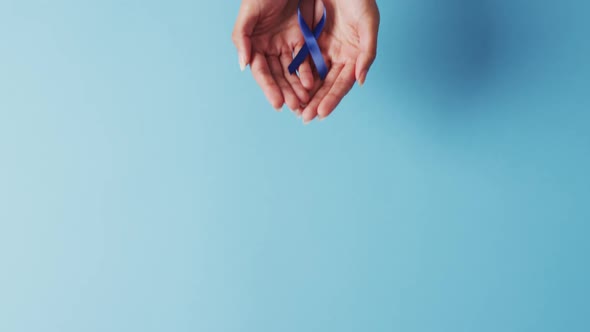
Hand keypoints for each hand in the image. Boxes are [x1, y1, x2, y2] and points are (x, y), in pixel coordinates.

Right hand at [232, 0, 316, 111]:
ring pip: (292, 71)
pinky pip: (306, 59)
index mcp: (254, 44)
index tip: (278, 103)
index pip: (261, 72)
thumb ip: (242, 38)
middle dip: (286, 92)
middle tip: (296, 107)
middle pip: (278, 75)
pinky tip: (314, 83)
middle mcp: (269, 48)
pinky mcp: (302, 39)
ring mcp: (286, 44)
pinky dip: (310, 72)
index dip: (269, 88)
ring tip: (306, 101)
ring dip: (298, 87)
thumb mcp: (250, 11)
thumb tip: (243, 66)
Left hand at [301, 0, 379, 122]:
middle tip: (304, 118)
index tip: (321, 113)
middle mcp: (338, 56)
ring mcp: (323, 49)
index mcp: (354, 56)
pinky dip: (294, 76)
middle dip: (315, 102)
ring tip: (295, 109)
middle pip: (325, 85)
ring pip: (312, 77)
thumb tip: (361, 81)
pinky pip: (300, 61)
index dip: (332, 99)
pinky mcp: (309, 40)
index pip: (342, 84)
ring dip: (304, 94)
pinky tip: (287, 88)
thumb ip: (367, 53)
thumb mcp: (368, 22)